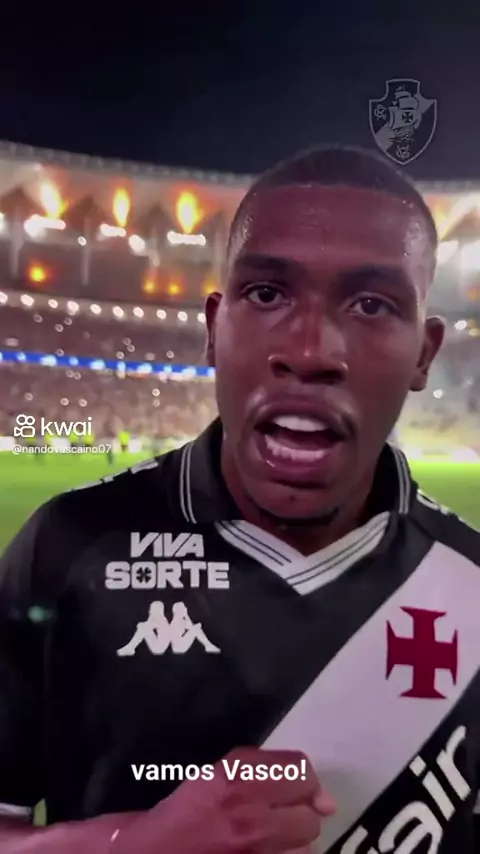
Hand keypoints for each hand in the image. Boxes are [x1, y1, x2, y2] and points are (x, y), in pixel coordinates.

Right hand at [113, 747, 335, 852]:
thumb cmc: (172, 819)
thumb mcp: (209, 778)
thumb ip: (260, 773)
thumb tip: (323, 798)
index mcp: (233, 774)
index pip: (299, 769)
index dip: (304, 783)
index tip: (300, 793)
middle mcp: (247, 810)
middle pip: (308, 811)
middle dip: (298, 816)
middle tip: (279, 821)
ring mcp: (252, 849)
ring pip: (304, 847)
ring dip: (292, 846)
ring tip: (268, 845)